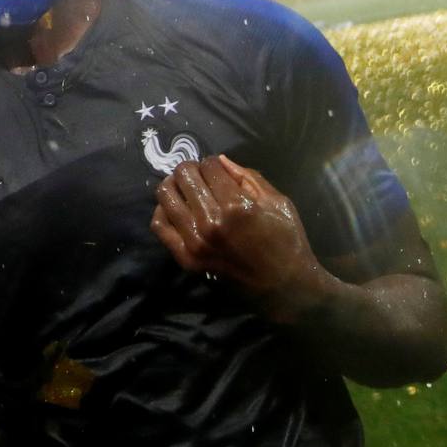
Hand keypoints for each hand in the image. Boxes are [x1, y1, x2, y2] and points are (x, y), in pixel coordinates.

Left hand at [151, 154, 331, 322]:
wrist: (285, 286)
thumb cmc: (286, 240)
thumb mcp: (277, 202)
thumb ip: (247, 177)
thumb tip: (218, 161)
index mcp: (236, 206)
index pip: (208, 167)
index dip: (212, 163)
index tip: (216, 169)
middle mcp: (210, 222)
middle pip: (183, 176)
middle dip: (191, 169)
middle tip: (199, 175)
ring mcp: (194, 242)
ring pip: (165, 196)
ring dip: (174, 185)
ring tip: (184, 188)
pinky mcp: (186, 258)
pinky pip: (159, 226)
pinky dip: (163, 211)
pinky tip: (175, 209)